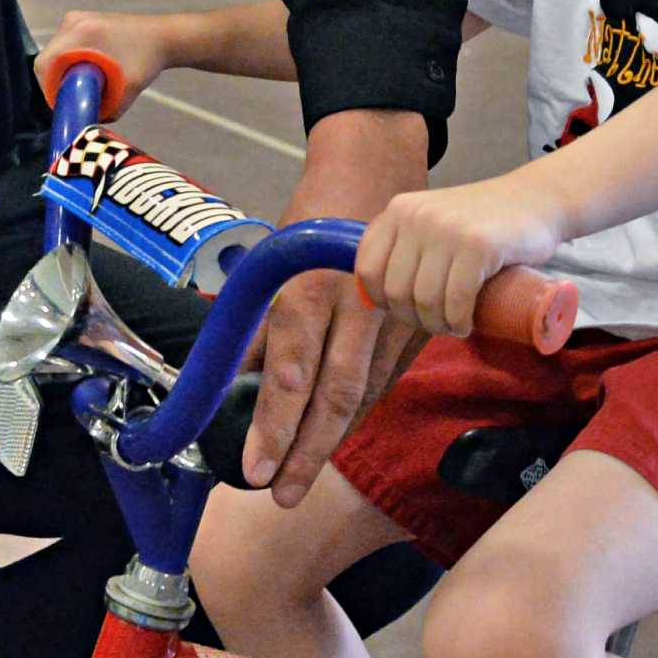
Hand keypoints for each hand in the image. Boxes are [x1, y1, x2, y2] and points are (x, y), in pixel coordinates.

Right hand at [35, 9, 177, 119]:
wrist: (163, 37)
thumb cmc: (148, 61)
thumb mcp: (128, 90)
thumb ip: (107, 111)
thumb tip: (84, 124)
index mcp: (81, 33)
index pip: (44, 65)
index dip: (48, 89)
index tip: (63, 104)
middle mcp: (73, 21)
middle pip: (46, 59)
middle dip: (54, 83)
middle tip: (72, 100)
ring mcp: (76, 18)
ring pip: (54, 53)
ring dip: (61, 72)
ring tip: (80, 87)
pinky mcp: (81, 20)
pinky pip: (63, 46)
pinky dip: (69, 61)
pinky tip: (85, 73)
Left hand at [241, 109, 429, 507]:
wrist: (382, 161)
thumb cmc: (321, 206)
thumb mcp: (277, 257)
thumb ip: (258, 322)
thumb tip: (234, 376)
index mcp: (309, 289)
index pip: (289, 375)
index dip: (273, 429)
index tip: (255, 470)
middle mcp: (353, 306)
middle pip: (332, 396)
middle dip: (306, 453)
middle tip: (282, 495)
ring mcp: (395, 312)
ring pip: (366, 393)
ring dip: (334, 439)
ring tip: (302, 476)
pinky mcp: (423, 316)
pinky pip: (390, 375)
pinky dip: (363, 409)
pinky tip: (342, 433)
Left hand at [355, 175, 562, 337]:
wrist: (536, 200)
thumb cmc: (482, 220)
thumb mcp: (433, 218)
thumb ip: (406, 240)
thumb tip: (375, 292)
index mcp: (399, 210)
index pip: (367, 268)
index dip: (381, 299)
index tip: (404, 310)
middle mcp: (417, 216)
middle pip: (396, 290)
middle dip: (413, 319)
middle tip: (436, 323)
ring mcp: (447, 229)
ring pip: (425, 299)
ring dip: (437, 326)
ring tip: (452, 326)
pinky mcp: (478, 246)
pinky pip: (456, 299)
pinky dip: (458, 322)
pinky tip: (465, 325)